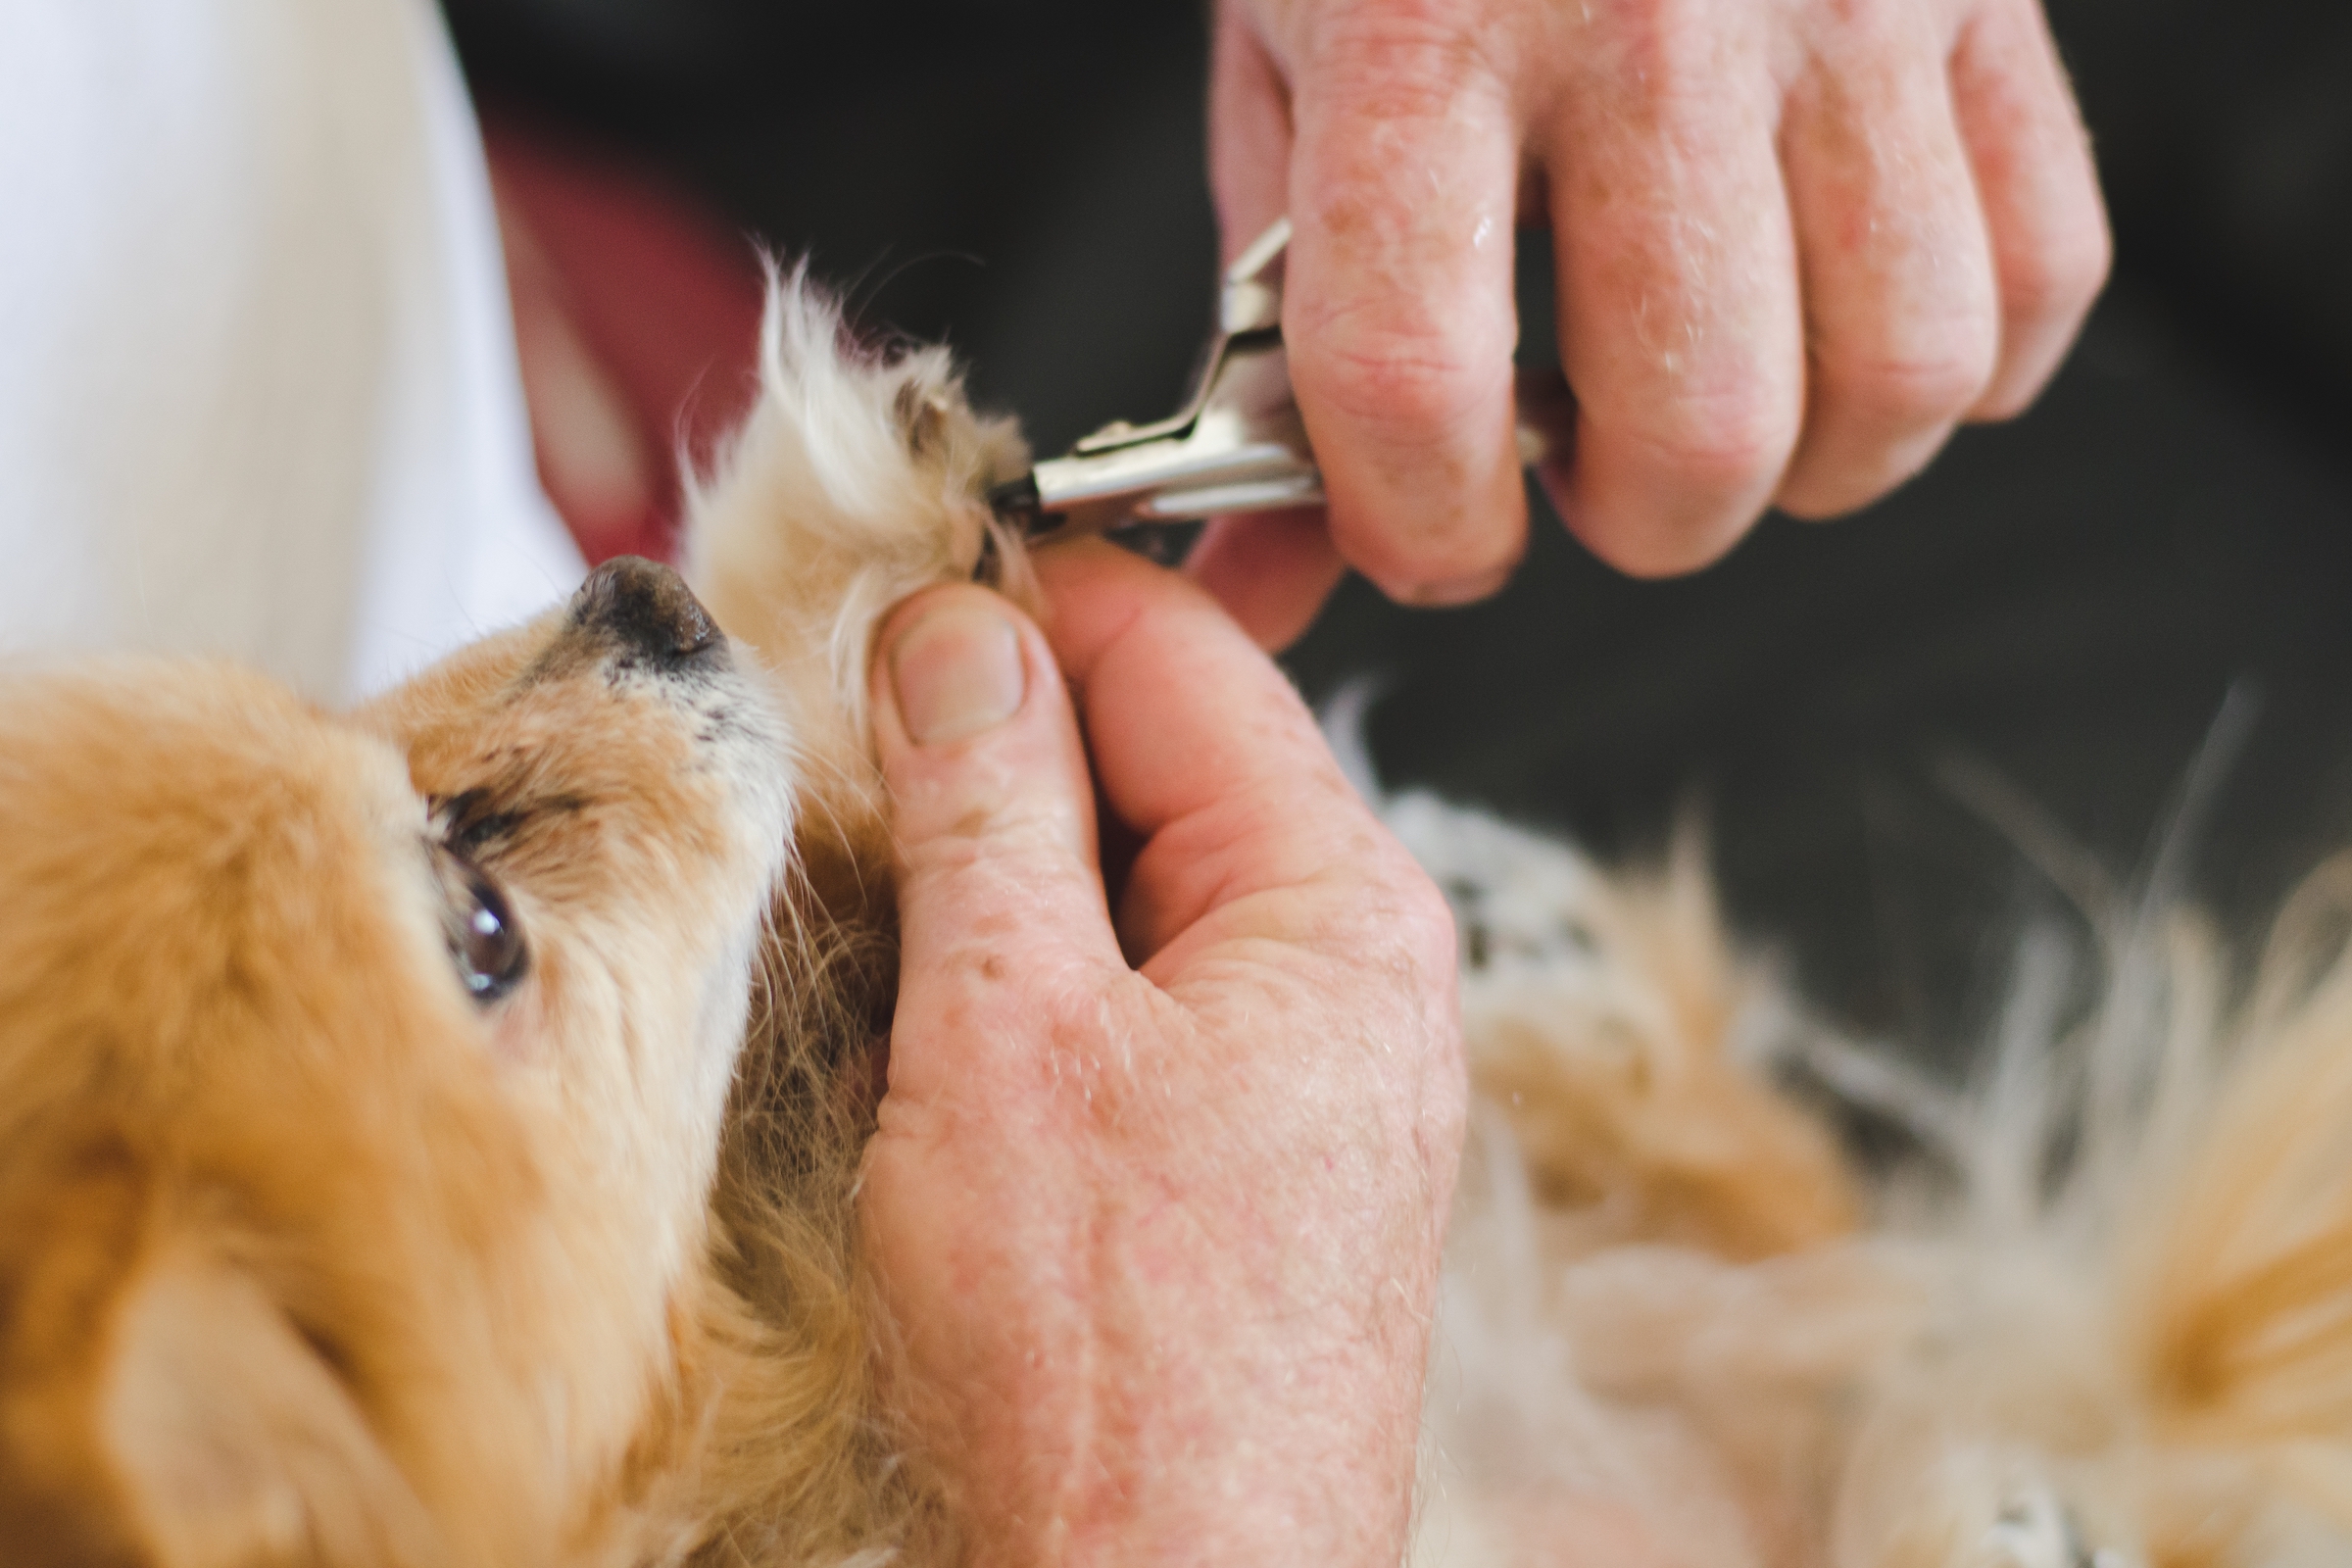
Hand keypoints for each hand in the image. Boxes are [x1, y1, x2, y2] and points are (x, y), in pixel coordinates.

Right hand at [858, 541, 1464, 1564]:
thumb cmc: (1115, 1379)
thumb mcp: (1009, 1033)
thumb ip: (990, 803)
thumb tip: (959, 633)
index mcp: (1337, 907)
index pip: (1180, 659)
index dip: (1028, 599)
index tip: (890, 585)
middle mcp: (1351, 979)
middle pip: (1161, 766)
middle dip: (998, 738)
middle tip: (841, 744)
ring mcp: (1306, 1076)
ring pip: (1134, 887)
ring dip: (998, 867)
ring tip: (869, 888)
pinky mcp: (1246, 1161)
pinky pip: (1133, 1002)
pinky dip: (1026, 976)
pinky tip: (932, 1015)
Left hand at [1192, 0, 2111, 645]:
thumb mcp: (1283, 86)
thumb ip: (1272, 354)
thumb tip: (1263, 590)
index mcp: (1423, 37)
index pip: (1423, 386)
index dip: (1425, 528)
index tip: (1434, 535)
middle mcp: (1650, 19)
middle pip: (1702, 431)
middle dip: (1636, 519)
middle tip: (1590, 464)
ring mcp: (1841, 4)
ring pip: (1901, 379)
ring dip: (1807, 464)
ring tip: (1726, 398)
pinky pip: (2042, 272)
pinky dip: (1962, 361)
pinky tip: (1849, 320)